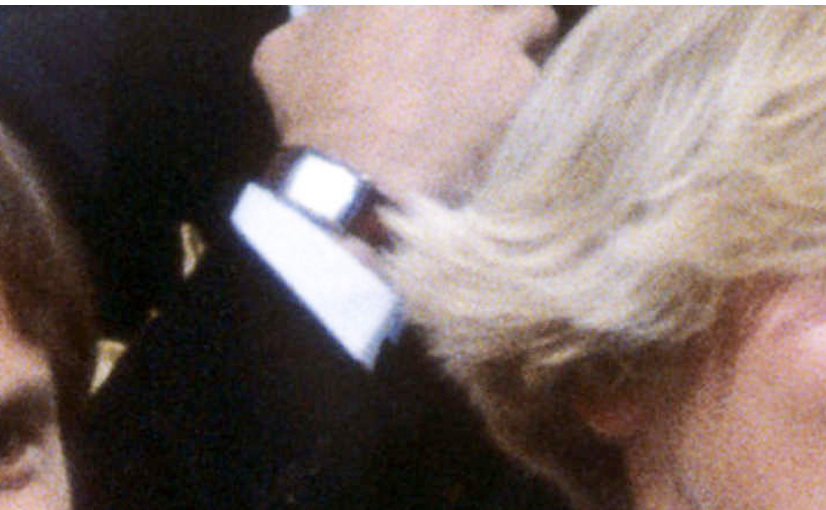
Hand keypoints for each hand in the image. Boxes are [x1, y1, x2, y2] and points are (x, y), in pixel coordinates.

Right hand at [252, 6, 556, 203]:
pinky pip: (540, 83)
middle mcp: (459, 2)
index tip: (445, 19)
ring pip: (537, 20)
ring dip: (525, 39)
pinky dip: (527, 97)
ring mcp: (494, 40)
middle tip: (483, 33)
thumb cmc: (313, 110)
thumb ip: (315, 22)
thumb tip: (324, 21)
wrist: (351, 175)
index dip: (452, 8)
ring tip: (507, 67)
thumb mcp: (285, 52)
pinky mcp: (517, 90)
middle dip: (495, 9)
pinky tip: (509, 116)